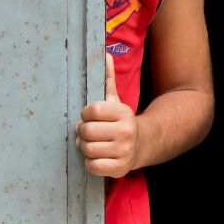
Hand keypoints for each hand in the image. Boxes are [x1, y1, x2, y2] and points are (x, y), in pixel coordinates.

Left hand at [75, 53, 138, 177]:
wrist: (142, 144)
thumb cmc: (120, 121)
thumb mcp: (115, 100)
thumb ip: (108, 79)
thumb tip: (105, 54)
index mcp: (122, 112)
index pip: (93, 110)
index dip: (85, 114)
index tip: (87, 116)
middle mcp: (126, 131)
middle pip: (88, 131)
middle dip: (81, 132)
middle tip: (84, 132)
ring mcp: (124, 151)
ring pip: (88, 149)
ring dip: (84, 147)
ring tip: (89, 143)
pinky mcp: (120, 168)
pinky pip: (93, 166)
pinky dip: (89, 162)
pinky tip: (95, 156)